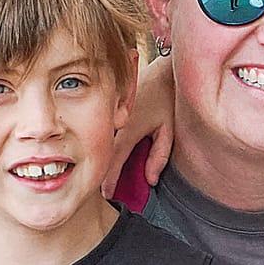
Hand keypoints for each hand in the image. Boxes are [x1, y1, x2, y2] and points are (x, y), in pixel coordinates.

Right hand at [105, 56, 175, 195]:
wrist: (161, 70)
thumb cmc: (167, 99)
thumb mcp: (169, 130)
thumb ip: (159, 156)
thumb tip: (150, 180)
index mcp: (130, 127)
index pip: (115, 158)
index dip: (109, 178)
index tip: (107, 194)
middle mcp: (115, 120)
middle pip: (102, 151)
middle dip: (99, 170)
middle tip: (99, 190)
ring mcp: (108, 113)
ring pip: (98, 140)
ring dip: (97, 156)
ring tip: (94, 175)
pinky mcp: (107, 108)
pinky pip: (101, 129)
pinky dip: (99, 142)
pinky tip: (98, 152)